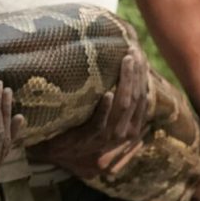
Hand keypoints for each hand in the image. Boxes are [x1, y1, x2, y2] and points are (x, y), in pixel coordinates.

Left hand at [25, 50, 150, 176]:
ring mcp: (106, 137)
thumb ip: (119, 103)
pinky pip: (99, 123)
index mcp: (130, 127)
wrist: (56, 151)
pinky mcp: (87, 139)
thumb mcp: (105, 118)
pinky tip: (107, 94)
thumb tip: (129, 75)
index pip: (142, 98)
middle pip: (135, 98)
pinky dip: (105, 109)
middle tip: (133, 50)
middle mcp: (123, 133)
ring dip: (126, 82)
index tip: (140, 54)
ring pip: (123, 106)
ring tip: (126, 61)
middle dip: (137, 73)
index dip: (143, 76)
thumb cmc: (81, 130)